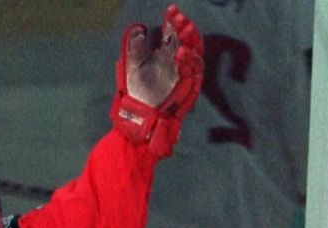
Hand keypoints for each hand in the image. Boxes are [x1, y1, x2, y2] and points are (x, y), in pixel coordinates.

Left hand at [110, 4, 203, 157]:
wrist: (139, 117)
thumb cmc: (136, 92)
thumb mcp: (132, 65)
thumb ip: (135, 46)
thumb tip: (138, 27)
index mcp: (166, 54)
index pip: (174, 33)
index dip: (174, 21)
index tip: (170, 10)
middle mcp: (178, 63)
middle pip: (189, 41)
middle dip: (186, 28)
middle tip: (179, 18)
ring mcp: (184, 75)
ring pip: (195, 54)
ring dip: (190, 42)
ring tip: (181, 32)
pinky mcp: (188, 88)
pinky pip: (194, 73)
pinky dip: (189, 61)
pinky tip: (180, 53)